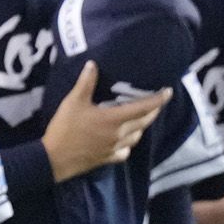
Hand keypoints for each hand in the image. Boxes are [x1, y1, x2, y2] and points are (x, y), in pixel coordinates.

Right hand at [42, 64, 169, 181]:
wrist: (55, 159)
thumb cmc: (65, 128)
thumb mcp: (73, 102)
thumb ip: (85, 83)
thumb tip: (93, 64)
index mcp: (113, 119)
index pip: (142, 107)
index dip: (157, 100)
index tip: (168, 92)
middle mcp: (119, 134)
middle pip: (143, 122)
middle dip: (153, 112)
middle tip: (157, 104)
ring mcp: (114, 148)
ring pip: (136, 137)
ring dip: (141, 127)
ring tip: (140, 119)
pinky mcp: (107, 158)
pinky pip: (124, 151)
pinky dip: (128, 145)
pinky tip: (124, 142)